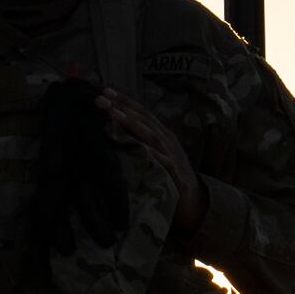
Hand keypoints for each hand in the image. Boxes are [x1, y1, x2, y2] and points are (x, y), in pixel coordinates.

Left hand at [97, 88, 203, 236]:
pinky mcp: (175, 174)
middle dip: (122, 106)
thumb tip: (108, 130)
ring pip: (151, 134)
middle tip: (101, 97)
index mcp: (160, 134)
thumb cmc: (167, 176)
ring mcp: (172, 155)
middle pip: (143, 118)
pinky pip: (162, 161)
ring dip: (131, 122)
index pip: (140, 112)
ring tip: (113, 113)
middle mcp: (166, 140)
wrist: (194, 203)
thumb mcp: (152, 156)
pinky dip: (150, 152)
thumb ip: (136, 143)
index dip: (123, 100)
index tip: (103, 90)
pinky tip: (136, 145)